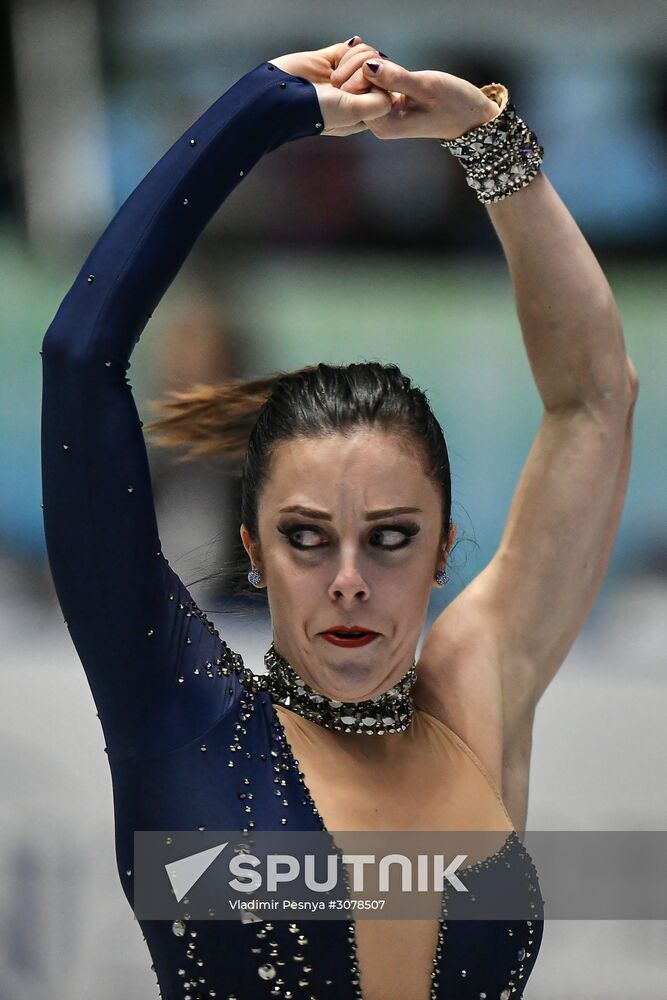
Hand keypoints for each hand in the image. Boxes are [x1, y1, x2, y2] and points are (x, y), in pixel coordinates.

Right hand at [267, 37, 391, 135]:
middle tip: (342, 86)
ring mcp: (343, 76)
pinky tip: (345, 51)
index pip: (386, 92)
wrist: (281, 95)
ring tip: (334, 77)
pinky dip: (349, 48)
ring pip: (365, 56)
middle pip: (377, 70)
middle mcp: (353, 95)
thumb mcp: (353, 114)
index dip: (379, 86)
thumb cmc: (316, 111)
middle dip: (363, 73)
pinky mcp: (331, 59)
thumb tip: (391, 91)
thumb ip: (379, 105)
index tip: (363, 91)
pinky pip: (351, 46)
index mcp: (360, 114)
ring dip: (352, 61)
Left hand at [330, 52, 500, 140]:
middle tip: (375, 51)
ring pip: (362, 85)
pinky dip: (376, 69)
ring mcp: (383, 115)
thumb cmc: (454, 104)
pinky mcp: (388, 106)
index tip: (377, 57)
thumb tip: (367, 67)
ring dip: (368, 65)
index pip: (357, 94)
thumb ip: (395, 78)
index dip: (360, 71)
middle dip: (360, 66)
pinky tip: (383, 60)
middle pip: (354, 91)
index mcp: (384, 125)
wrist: (471, 116)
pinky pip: (373, 84)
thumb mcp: (426, 87)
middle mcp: (379, 124)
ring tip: (382, 56)